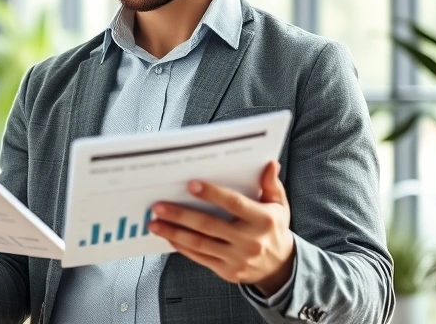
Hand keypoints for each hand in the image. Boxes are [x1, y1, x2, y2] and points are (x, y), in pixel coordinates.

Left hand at [148, 161, 294, 295]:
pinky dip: (183, 247)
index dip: (212, 194)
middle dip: (180, 215)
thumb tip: (270, 163)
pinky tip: (170, 237)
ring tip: (155, 223)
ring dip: (174, 232)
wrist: (280, 268)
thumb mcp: (279, 206)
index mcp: (263, 220)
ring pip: (200, 243)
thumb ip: (271, 184)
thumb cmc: (274, 230)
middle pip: (209, 225)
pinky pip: (201, 258)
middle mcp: (250, 240)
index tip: (190, 185)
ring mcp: (238, 258)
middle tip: (159, 206)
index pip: (233, 204)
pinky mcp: (228, 272)